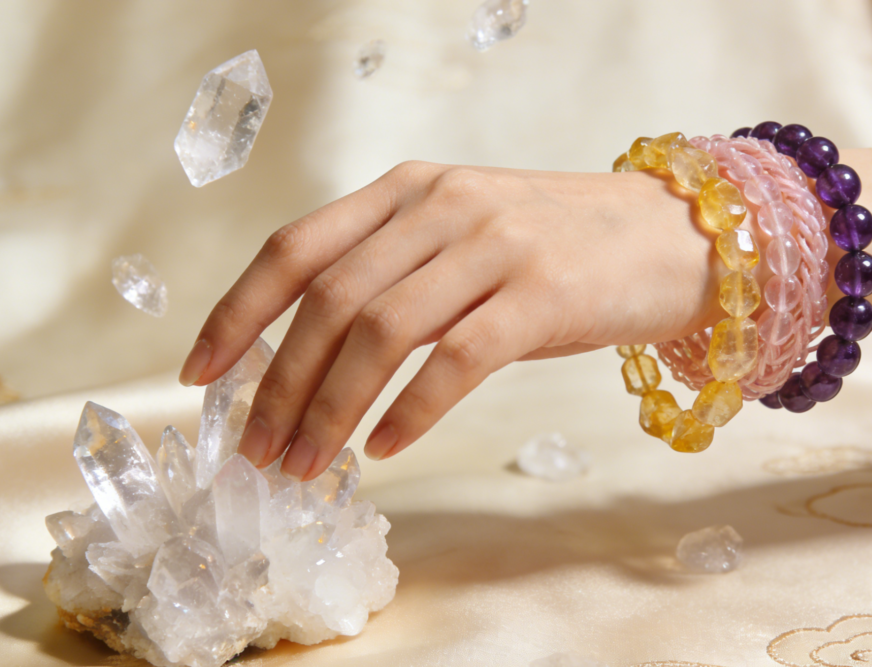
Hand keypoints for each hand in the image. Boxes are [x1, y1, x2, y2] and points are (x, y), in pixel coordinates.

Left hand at [179, 161, 739, 480]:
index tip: (201, 374)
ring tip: (307, 465)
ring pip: (383, 330)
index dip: (239, 313)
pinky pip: (458, 358)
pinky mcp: (545, 292)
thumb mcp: (461, 237)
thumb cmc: (555, 247)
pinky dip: (412, 408)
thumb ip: (392, 272)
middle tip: (258, 450)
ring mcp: (496, 245)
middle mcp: (443, 207)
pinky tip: (388, 448)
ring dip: (331, 407)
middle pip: (330, 300)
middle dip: (280, 384)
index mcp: (408, 191)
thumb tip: (303, 357)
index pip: (296, 248)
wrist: (670, 234)